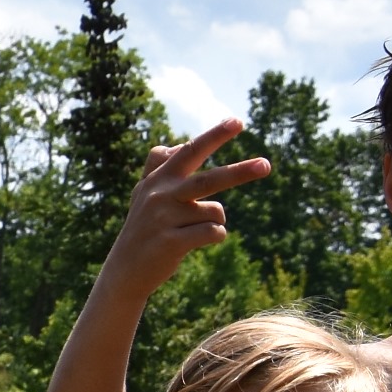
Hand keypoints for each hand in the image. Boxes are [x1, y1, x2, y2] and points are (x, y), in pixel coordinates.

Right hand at [100, 123, 272, 295]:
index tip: (238, 122)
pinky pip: (213, 233)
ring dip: (215, 219)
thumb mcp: (142, 194)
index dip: (215, 136)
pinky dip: (214, 236)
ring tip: (193, 228)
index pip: (190, 151)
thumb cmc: (142, 228)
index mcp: (158, 179)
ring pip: (215, 211)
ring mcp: (164, 219)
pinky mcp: (171, 243)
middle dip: (240, 172)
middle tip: (267, 165)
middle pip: (208, 180)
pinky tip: (194, 242)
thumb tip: (175, 146)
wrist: (125, 270)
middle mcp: (160, 195)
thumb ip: (156, 167)